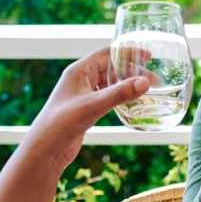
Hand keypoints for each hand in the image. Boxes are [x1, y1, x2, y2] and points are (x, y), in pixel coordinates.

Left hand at [30, 47, 151, 169]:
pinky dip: (121, 96)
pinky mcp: (86, 108)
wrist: (47, 148)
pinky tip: (132, 103)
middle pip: (111, 68)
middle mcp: (81, 79)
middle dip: (132, 71)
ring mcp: (83, 94)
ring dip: (128, 84)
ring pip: (110, 83)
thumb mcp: (93, 106)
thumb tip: (145, 82)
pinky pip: (107, 96)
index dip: (128, 52)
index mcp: (79, 70)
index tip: (148, 55)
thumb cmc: (62, 123)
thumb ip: (119, 93)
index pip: (107, 53)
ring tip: (146, 90)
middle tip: (153, 80)